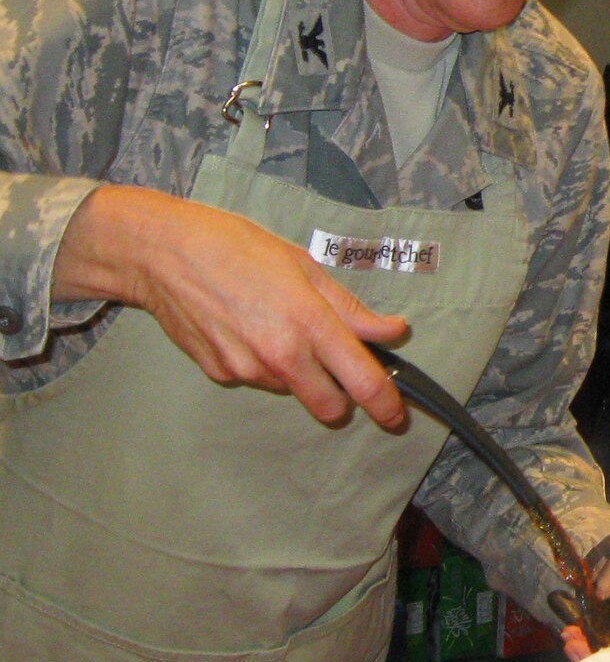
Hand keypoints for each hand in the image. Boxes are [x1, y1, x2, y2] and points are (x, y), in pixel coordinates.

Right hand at [57, 185, 409, 428]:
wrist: (162, 253)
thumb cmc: (236, 247)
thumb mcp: (304, 267)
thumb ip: (350, 308)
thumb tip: (391, 331)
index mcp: (309, 323)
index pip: (363, 381)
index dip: (386, 404)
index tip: (395, 414)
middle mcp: (281, 355)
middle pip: (329, 407)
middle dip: (340, 397)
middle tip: (337, 368)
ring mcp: (248, 369)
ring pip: (291, 389)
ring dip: (297, 372)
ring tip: (276, 325)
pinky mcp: (220, 374)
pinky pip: (257, 378)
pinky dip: (262, 363)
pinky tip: (246, 327)